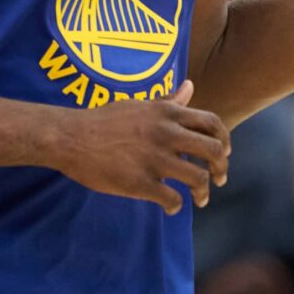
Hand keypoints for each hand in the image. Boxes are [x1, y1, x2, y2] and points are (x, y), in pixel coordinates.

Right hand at [50, 80, 229, 214]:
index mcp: (167, 113)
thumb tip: (190, 86)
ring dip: (204, 192)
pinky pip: (172, 200)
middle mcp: (166, 133)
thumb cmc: (103, 120)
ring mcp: (154, 158)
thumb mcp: (139, 104)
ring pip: (199, 178)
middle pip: (213, 151)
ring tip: (200, 199)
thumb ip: (169, 100)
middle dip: (221, 169)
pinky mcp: (140, 182)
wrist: (69, 137)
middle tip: (219, 179)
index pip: (212, 123)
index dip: (224, 140)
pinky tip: (170, 207)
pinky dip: (176, 207)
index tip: (223, 153)